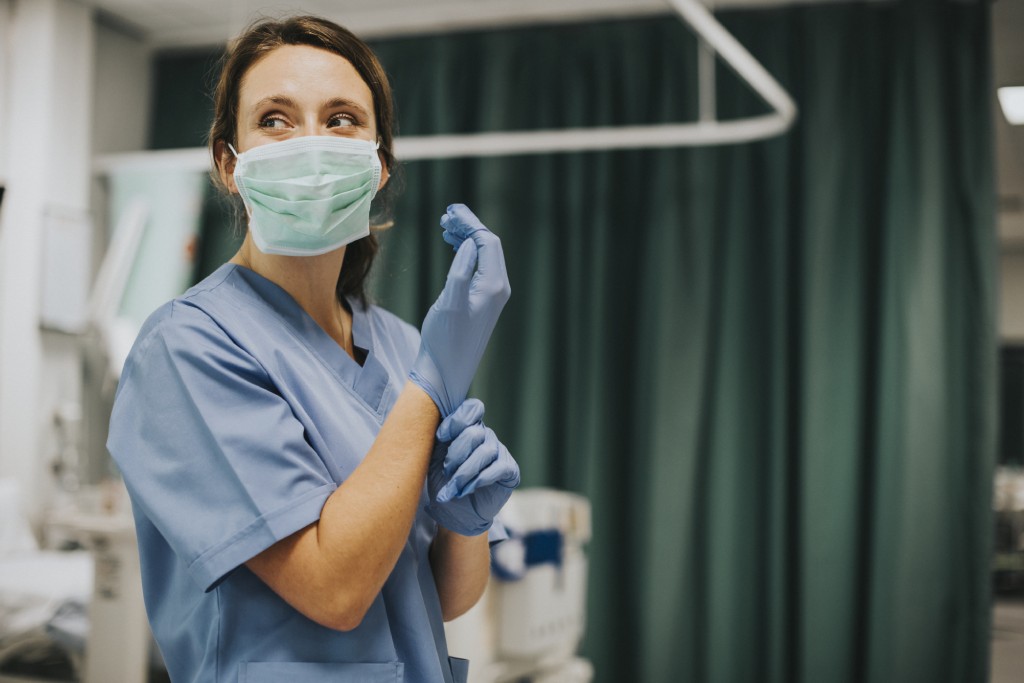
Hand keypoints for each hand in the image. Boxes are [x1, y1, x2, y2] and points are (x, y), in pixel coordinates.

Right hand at [410, 204, 510, 416]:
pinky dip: (466, 253)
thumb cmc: (444, 340)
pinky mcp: (482, 302)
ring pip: (484, 256)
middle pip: (488, 245)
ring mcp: (492, 296)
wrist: (445, 372)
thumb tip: (469, 244)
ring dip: (466, 238)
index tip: (449, 212)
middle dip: (469, 227)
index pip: (487, 242)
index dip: (470, 223)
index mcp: (493, 286)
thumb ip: (461, 271)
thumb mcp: (449, 303)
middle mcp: (498, 289)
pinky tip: (452, 248)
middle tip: (445, 216)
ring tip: (445, 228)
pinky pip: (478, 268)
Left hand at [427, 399, 519, 535]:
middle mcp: (486, 436)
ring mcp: (499, 452)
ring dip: (464, 472)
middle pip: (474, 432)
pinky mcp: (510, 470)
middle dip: (456, 454)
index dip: (456, 420)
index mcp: (468, 427)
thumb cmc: (443, 482)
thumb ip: (438, 438)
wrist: (454, 513)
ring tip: (453, 488)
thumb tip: (432, 420)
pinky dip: (479, 480)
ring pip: (485, 451)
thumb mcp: (434, 457)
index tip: (440, 437)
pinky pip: (498, 467)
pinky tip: (467, 490)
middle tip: (446, 472)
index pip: (472, 409)